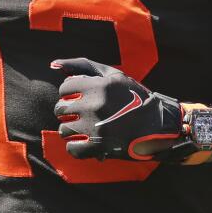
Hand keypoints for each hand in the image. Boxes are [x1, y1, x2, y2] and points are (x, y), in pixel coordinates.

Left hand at [51, 58, 198, 162]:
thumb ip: (82, 66)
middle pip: (60, 109)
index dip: (71, 93)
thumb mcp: (113, 75)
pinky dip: (76, 147)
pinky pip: (71, 148)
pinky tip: (86, 142)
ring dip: (72, 129)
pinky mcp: (98, 147)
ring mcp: (95, 127)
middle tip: (82, 114)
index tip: (81, 97)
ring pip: (64, 130)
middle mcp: (95, 105)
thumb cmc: (134, 96)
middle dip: (69, 111)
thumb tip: (53, 64)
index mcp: (98, 86)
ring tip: (85, 128)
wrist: (158, 124)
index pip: (64, 88)